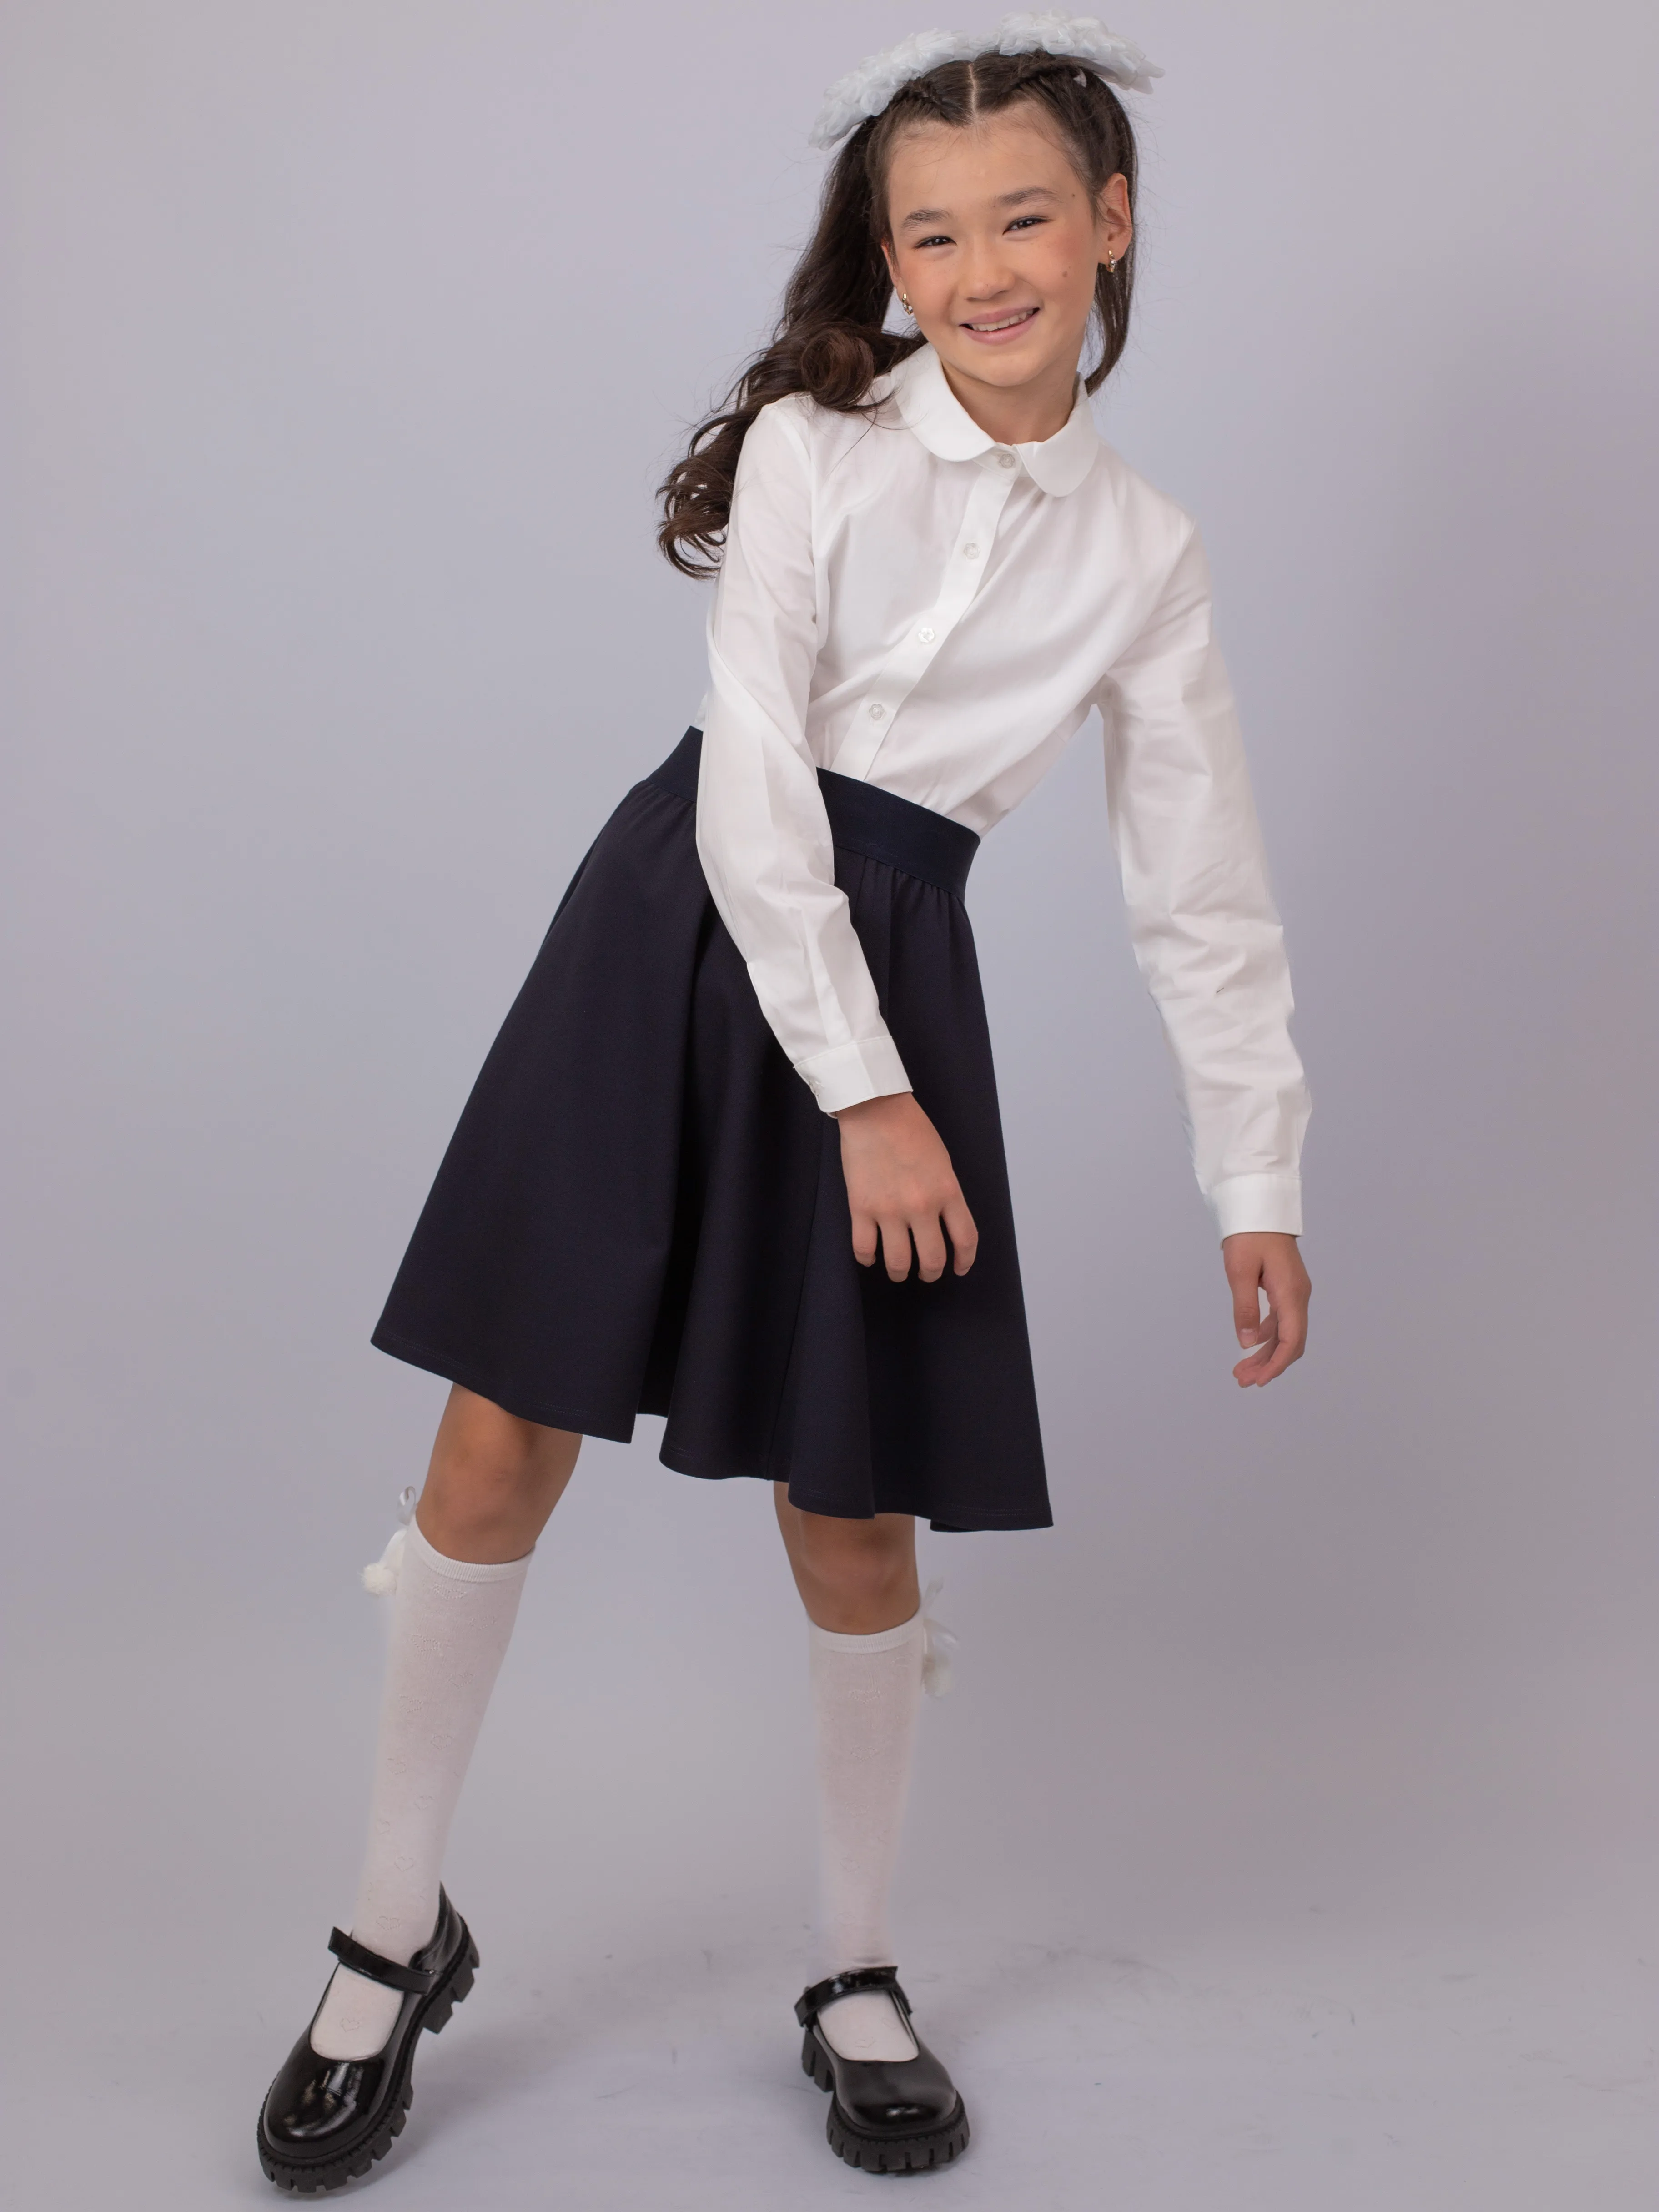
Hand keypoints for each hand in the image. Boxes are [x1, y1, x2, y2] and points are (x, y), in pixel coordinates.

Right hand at [834, 1093, 977, 1282]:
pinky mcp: (861, 1208)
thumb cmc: (911, 1129)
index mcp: (947, 1191)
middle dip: (931, 1273)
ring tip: (899, 1271)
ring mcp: (890, 1210)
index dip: (964, 1260)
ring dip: (900, 1272)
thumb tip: (942, 1223)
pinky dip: (868, 1259)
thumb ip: (945, 1194)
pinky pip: (864, 1249)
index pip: (965, 1239)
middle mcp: (922, 1206)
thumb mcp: (942, 1162)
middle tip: (927, 1273)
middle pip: (933, 1259)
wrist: (875, 1110)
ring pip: (898, 1262)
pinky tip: (871, 1257)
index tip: (959, 1268)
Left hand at [1222, 1231, 1309, 1386]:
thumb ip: (1244, 1308)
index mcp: (1291, 1293)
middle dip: (1269, 1364)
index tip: (1259, 1381)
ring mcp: (1294, 1292)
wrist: (1259, 1206)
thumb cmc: (1249, 1234)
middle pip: (1290, 1341)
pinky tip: (1250, 1343)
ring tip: (1242, 1370)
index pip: (1291, 1339)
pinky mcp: (1286, 1288)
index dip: (1277, 1364)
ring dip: (1266, 1353)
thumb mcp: (1239, 1271)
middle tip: (1243, 1380)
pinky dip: (1266, 1336)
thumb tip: (1247, 1342)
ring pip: (1285, 1332)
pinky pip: (1281, 1320)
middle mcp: (1298, 1295)